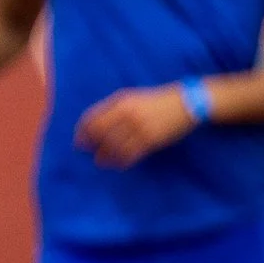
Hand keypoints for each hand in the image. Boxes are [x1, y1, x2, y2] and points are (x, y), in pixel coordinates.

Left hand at [76, 84, 197, 167]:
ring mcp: (140, 127)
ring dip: (104, 156)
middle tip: (86, 152)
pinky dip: (121, 161)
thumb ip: (112, 108)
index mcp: (121, 102)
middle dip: (90, 144)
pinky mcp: (151, 140)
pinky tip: (118, 165)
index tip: (78, 140)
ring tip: (100, 161)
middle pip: (100, 133)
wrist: (185, 103)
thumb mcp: (131, 97)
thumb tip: (92, 124)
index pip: (93, 118)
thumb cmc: (154, 101)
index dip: (82, 131)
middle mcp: (128, 114)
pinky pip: (130, 154)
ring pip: (114, 147)